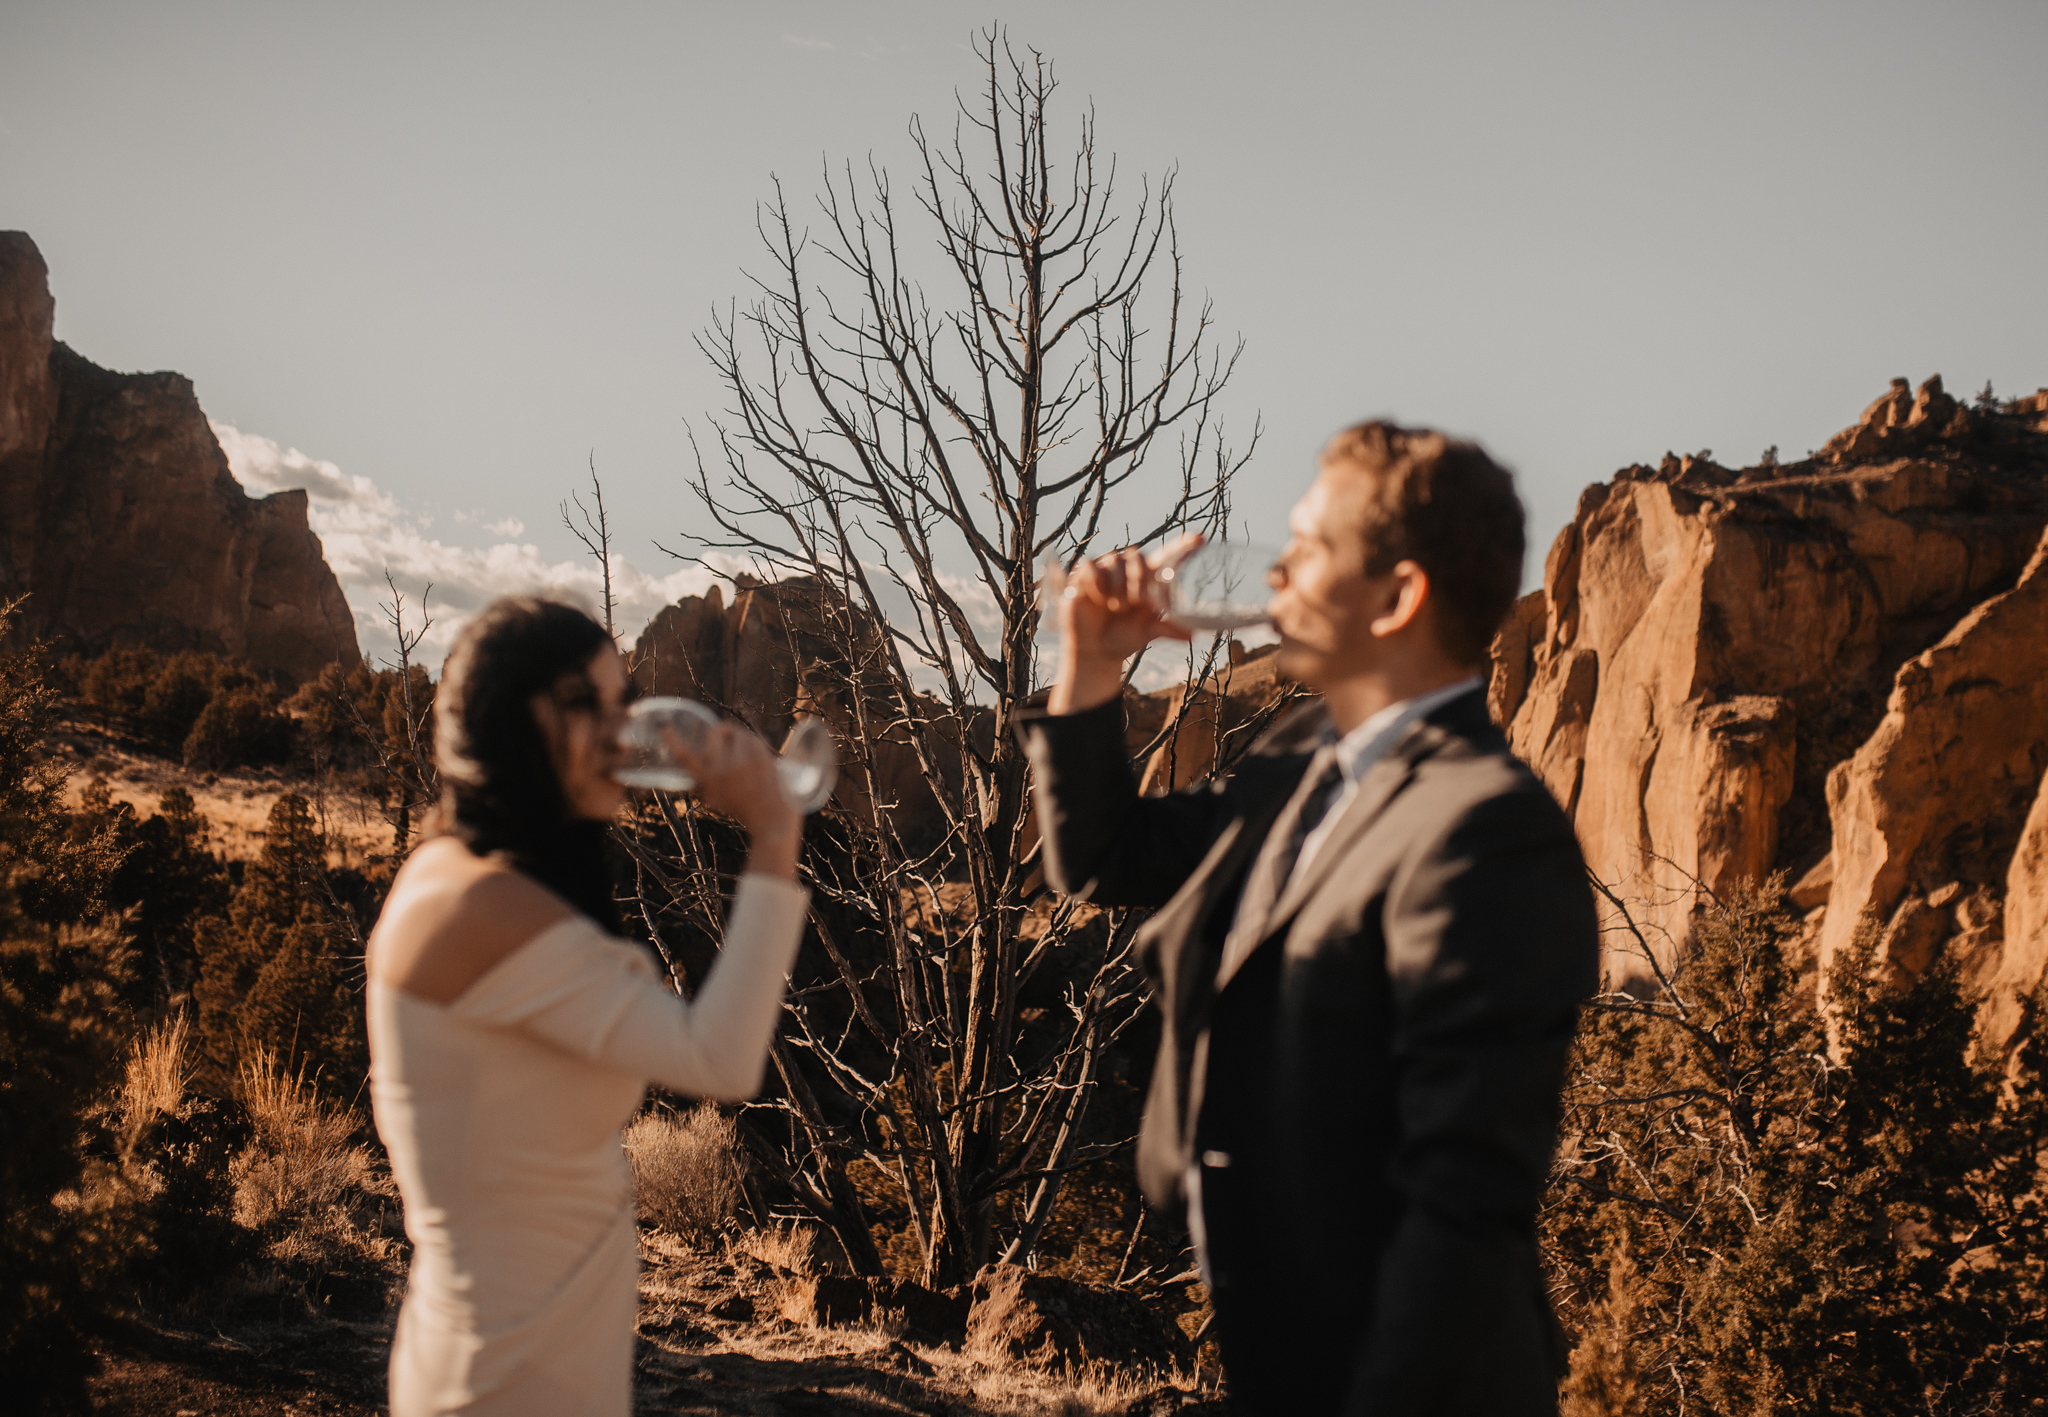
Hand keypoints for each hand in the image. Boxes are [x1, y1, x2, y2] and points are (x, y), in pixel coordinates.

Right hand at [670, 723, 800, 849]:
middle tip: (730, 742)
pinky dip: (757, 744)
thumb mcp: (716, 798)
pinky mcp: (761, 757)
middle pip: (716, 730)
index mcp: (708, 780)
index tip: (665, 727)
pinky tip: (760, 758)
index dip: (672, 740)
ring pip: (739, 731)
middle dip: (722, 731)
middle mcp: (722, 769)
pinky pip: (756, 737)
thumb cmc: (744, 810)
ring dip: (742, 739)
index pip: (685, 756)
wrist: (771, 821)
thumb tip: (703, 758)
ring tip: (748, 757)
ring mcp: (742, 761)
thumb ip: (706, 780)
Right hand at [1049, 533, 1200, 713]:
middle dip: (1138, 579)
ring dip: (1117, 586)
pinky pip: (1091, 566)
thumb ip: (1168, 629)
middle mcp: (1128, 571)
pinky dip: (1096, 583)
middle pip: (1137, 556)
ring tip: (1114, 607)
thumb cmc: (1124, 639)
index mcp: (1148, 580)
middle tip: (1136, 602)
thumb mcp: (1148, 632)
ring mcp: (1106, 571)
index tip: (1200, 538)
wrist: (1094, 651)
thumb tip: (1191, 636)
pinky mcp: (1084, 575)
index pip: (1167, 556)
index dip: (1182, 546)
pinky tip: (1097, 599)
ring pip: (1115, 561)